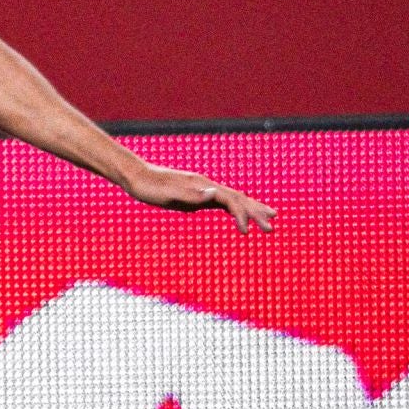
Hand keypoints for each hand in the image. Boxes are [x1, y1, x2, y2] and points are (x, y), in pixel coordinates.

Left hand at [123, 163, 276, 232]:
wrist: (136, 177)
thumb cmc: (149, 187)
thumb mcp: (167, 194)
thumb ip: (191, 195)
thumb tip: (215, 193)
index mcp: (202, 186)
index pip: (230, 199)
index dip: (241, 214)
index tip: (248, 232)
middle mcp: (206, 186)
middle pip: (238, 198)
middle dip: (256, 212)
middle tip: (272, 228)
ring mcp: (203, 190)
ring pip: (233, 199)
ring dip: (251, 209)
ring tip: (269, 219)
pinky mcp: (197, 195)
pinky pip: (222, 202)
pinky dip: (235, 209)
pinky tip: (240, 216)